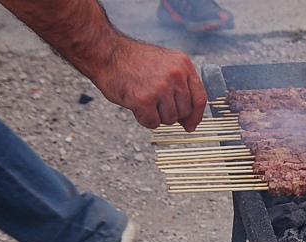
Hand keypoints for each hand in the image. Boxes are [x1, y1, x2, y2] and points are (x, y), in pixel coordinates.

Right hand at [91, 39, 205, 130]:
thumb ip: (180, 87)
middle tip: (155, 103)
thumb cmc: (132, 60)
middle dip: (171, 113)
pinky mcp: (144, 100)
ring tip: (144, 99)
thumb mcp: (165, 64)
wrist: (105, 52)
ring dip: (156, 115)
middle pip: (184, 111)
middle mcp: (175, 75)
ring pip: (169, 119)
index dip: (196, 115)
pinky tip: (136, 105)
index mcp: (183, 64)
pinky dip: (144, 119)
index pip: (200, 98)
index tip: (191, 124)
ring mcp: (160, 88)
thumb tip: (189, 121)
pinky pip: (152, 123)